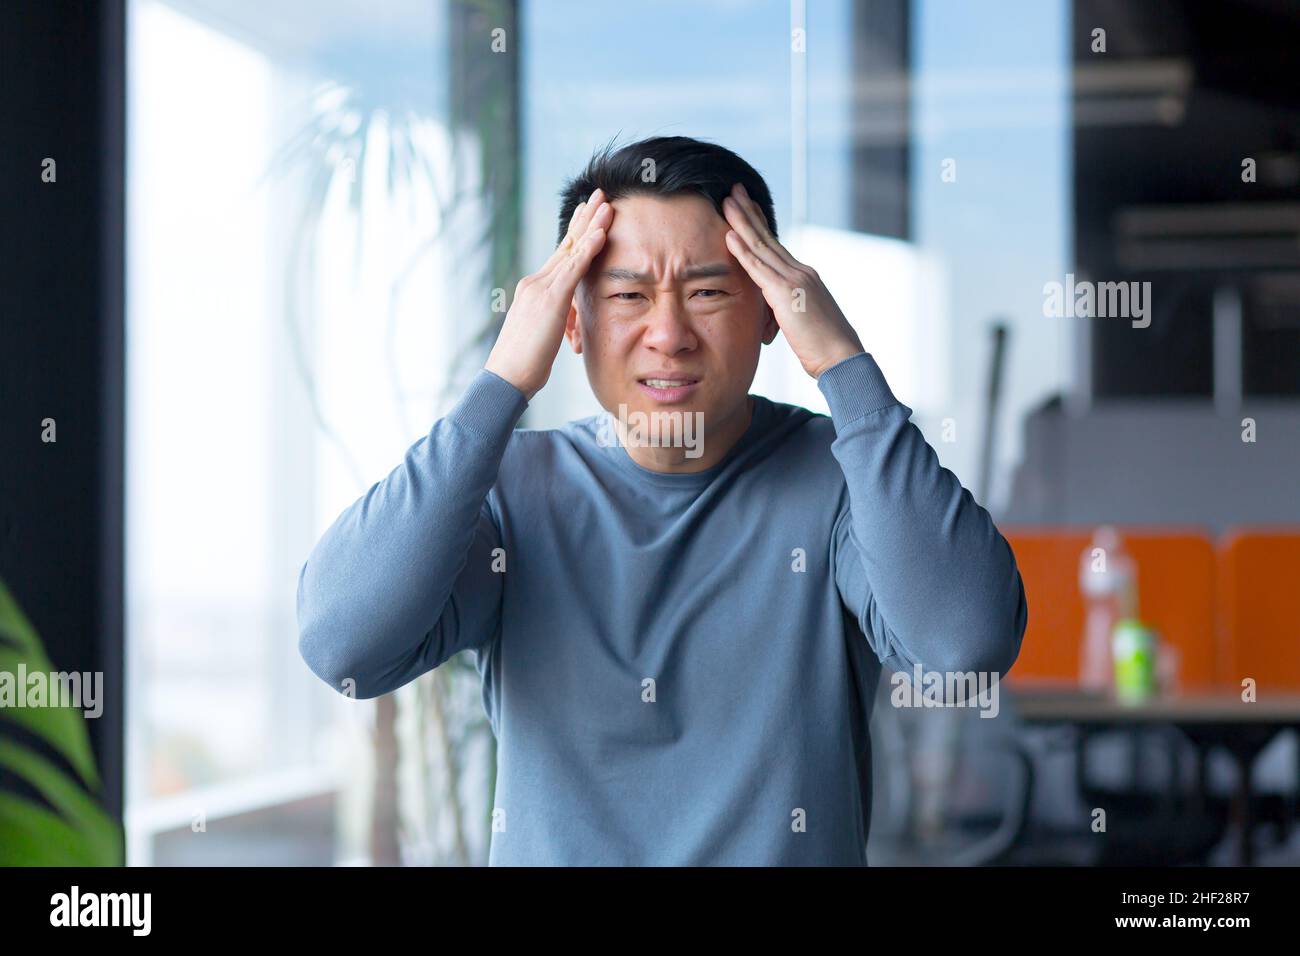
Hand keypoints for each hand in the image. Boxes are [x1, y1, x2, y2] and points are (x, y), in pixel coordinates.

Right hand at [485, 188, 612, 399]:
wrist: (506, 377)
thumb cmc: (524, 365)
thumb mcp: (544, 335)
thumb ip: (556, 320)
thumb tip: (568, 320)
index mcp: (535, 289)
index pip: (561, 254)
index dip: (576, 231)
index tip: (588, 212)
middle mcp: (535, 281)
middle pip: (566, 243)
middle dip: (585, 217)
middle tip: (600, 194)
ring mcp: (540, 288)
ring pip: (571, 250)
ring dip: (592, 224)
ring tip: (608, 203)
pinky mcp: (550, 300)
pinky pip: (573, 269)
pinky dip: (588, 249)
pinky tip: (601, 233)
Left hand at [722, 182, 864, 379]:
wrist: (842, 358)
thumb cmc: (825, 349)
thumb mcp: (804, 323)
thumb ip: (789, 310)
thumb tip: (778, 313)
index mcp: (804, 278)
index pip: (776, 247)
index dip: (761, 225)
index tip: (748, 207)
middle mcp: (800, 272)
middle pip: (768, 238)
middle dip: (750, 212)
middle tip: (734, 190)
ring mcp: (794, 280)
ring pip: (762, 246)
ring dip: (743, 222)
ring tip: (727, 201)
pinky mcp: (786, 294)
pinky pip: (759, 268)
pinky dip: (743, 251)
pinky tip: (730, 235)